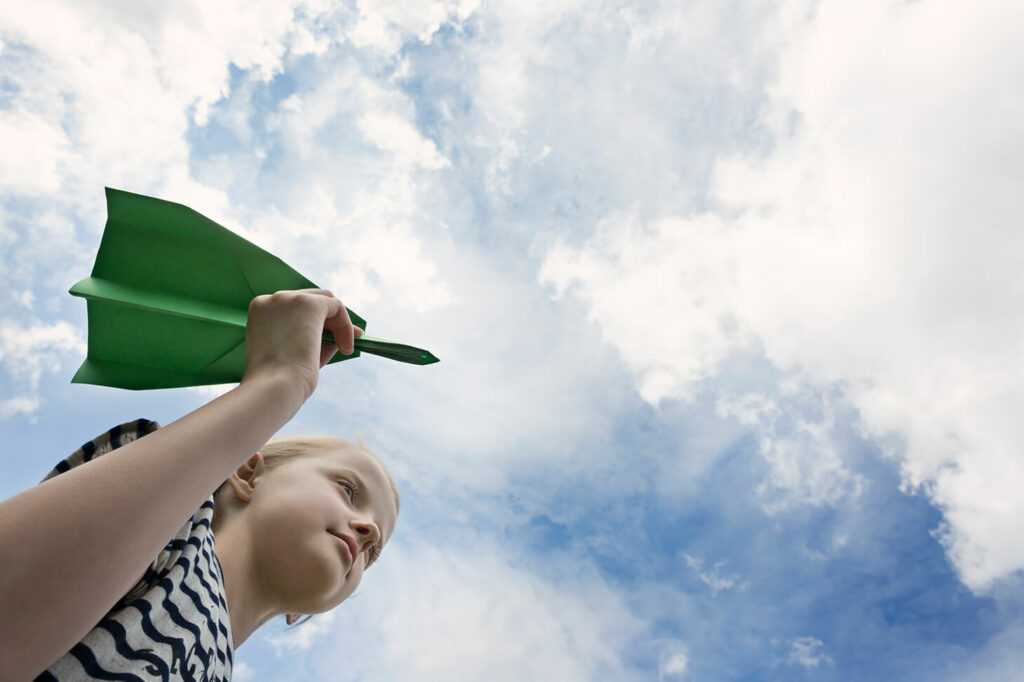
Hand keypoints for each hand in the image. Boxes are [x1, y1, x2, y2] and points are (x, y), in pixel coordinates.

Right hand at [241, 289, 363, 399]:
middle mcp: (272, 299)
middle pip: (309, 298)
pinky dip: (346, 326)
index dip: (312, 321)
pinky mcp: (309, 304)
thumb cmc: (280, 379)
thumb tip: (343, 334)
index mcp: (260, 310)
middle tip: (342, 341)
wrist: (273, 386)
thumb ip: (314, 338)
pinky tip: (346, 348)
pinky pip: (337, 307)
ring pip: (325, 300)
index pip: (292, 307)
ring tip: (344, 348)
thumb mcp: (294, 354)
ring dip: (338, 323)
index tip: (326, 339)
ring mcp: (289, 299)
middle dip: (328, 318)